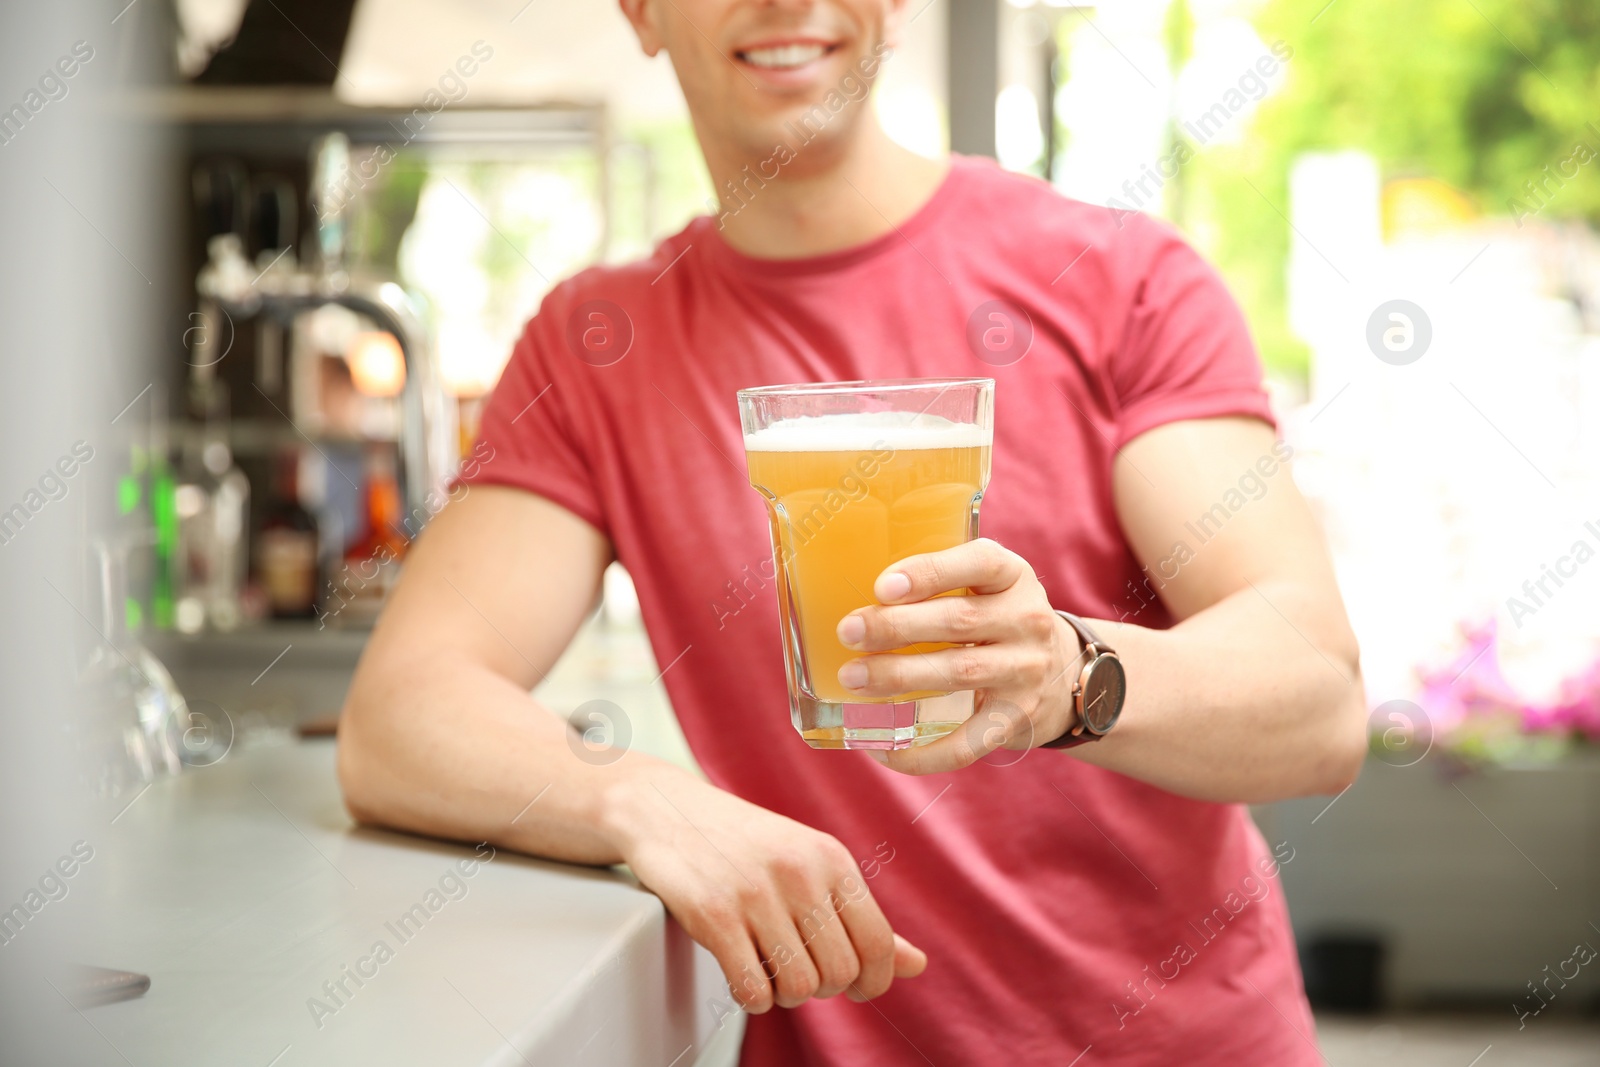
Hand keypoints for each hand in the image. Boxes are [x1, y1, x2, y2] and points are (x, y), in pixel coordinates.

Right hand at [607, 769, 926, 1012]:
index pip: (877, 944)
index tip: (853, 987)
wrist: (665, 809)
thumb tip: (917, 965)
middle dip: (821, 987)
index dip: (872, 981)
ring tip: (766, 967)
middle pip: (838, 974)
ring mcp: (754, 893)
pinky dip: (752, 998)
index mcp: (830, 858)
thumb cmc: (744, 843)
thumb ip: (861, 916)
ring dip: (783, 994)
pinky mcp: (712, 914)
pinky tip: (742, 974)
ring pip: (798, 988)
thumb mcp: (810, 865)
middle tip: (796, 969)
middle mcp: (799, 873)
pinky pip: (753, 990)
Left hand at [834, 538, 1086, 773]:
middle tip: (849, 632)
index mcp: (1013, 576)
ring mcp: (1025, 671)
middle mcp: (1027, 620)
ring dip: (900, 676)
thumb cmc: (995, 618)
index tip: (882, 586)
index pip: (979, 563)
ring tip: (853, 677)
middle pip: (959, 621)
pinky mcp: (1016, 719)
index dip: (929, 573)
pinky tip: (884, 749)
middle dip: (896, 627)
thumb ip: (936, 581)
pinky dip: (923, 753)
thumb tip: (852, 595)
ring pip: (959, 672)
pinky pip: (967, 743)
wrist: (1061, 672)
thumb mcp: (983, 584)